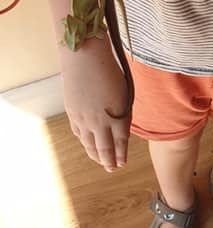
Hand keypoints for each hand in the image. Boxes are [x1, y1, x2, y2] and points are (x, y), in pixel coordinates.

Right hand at [60, 38, 129, 172]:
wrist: (84, 58)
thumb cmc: (109, 71)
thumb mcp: (125, 92)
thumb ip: (123, 112)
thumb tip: (120, 127)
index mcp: (118, 116)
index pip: (120, 144)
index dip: (121, 155)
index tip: (122, 163)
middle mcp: (100, 122)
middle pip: (104, 149)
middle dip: (109, 162)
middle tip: (112, 168)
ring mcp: (84, 119)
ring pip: (89, 144)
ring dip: (95, 155)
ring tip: (100, 160)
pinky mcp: (72, 113)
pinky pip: (78, 133)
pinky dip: (84, 141)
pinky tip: (87, 143)